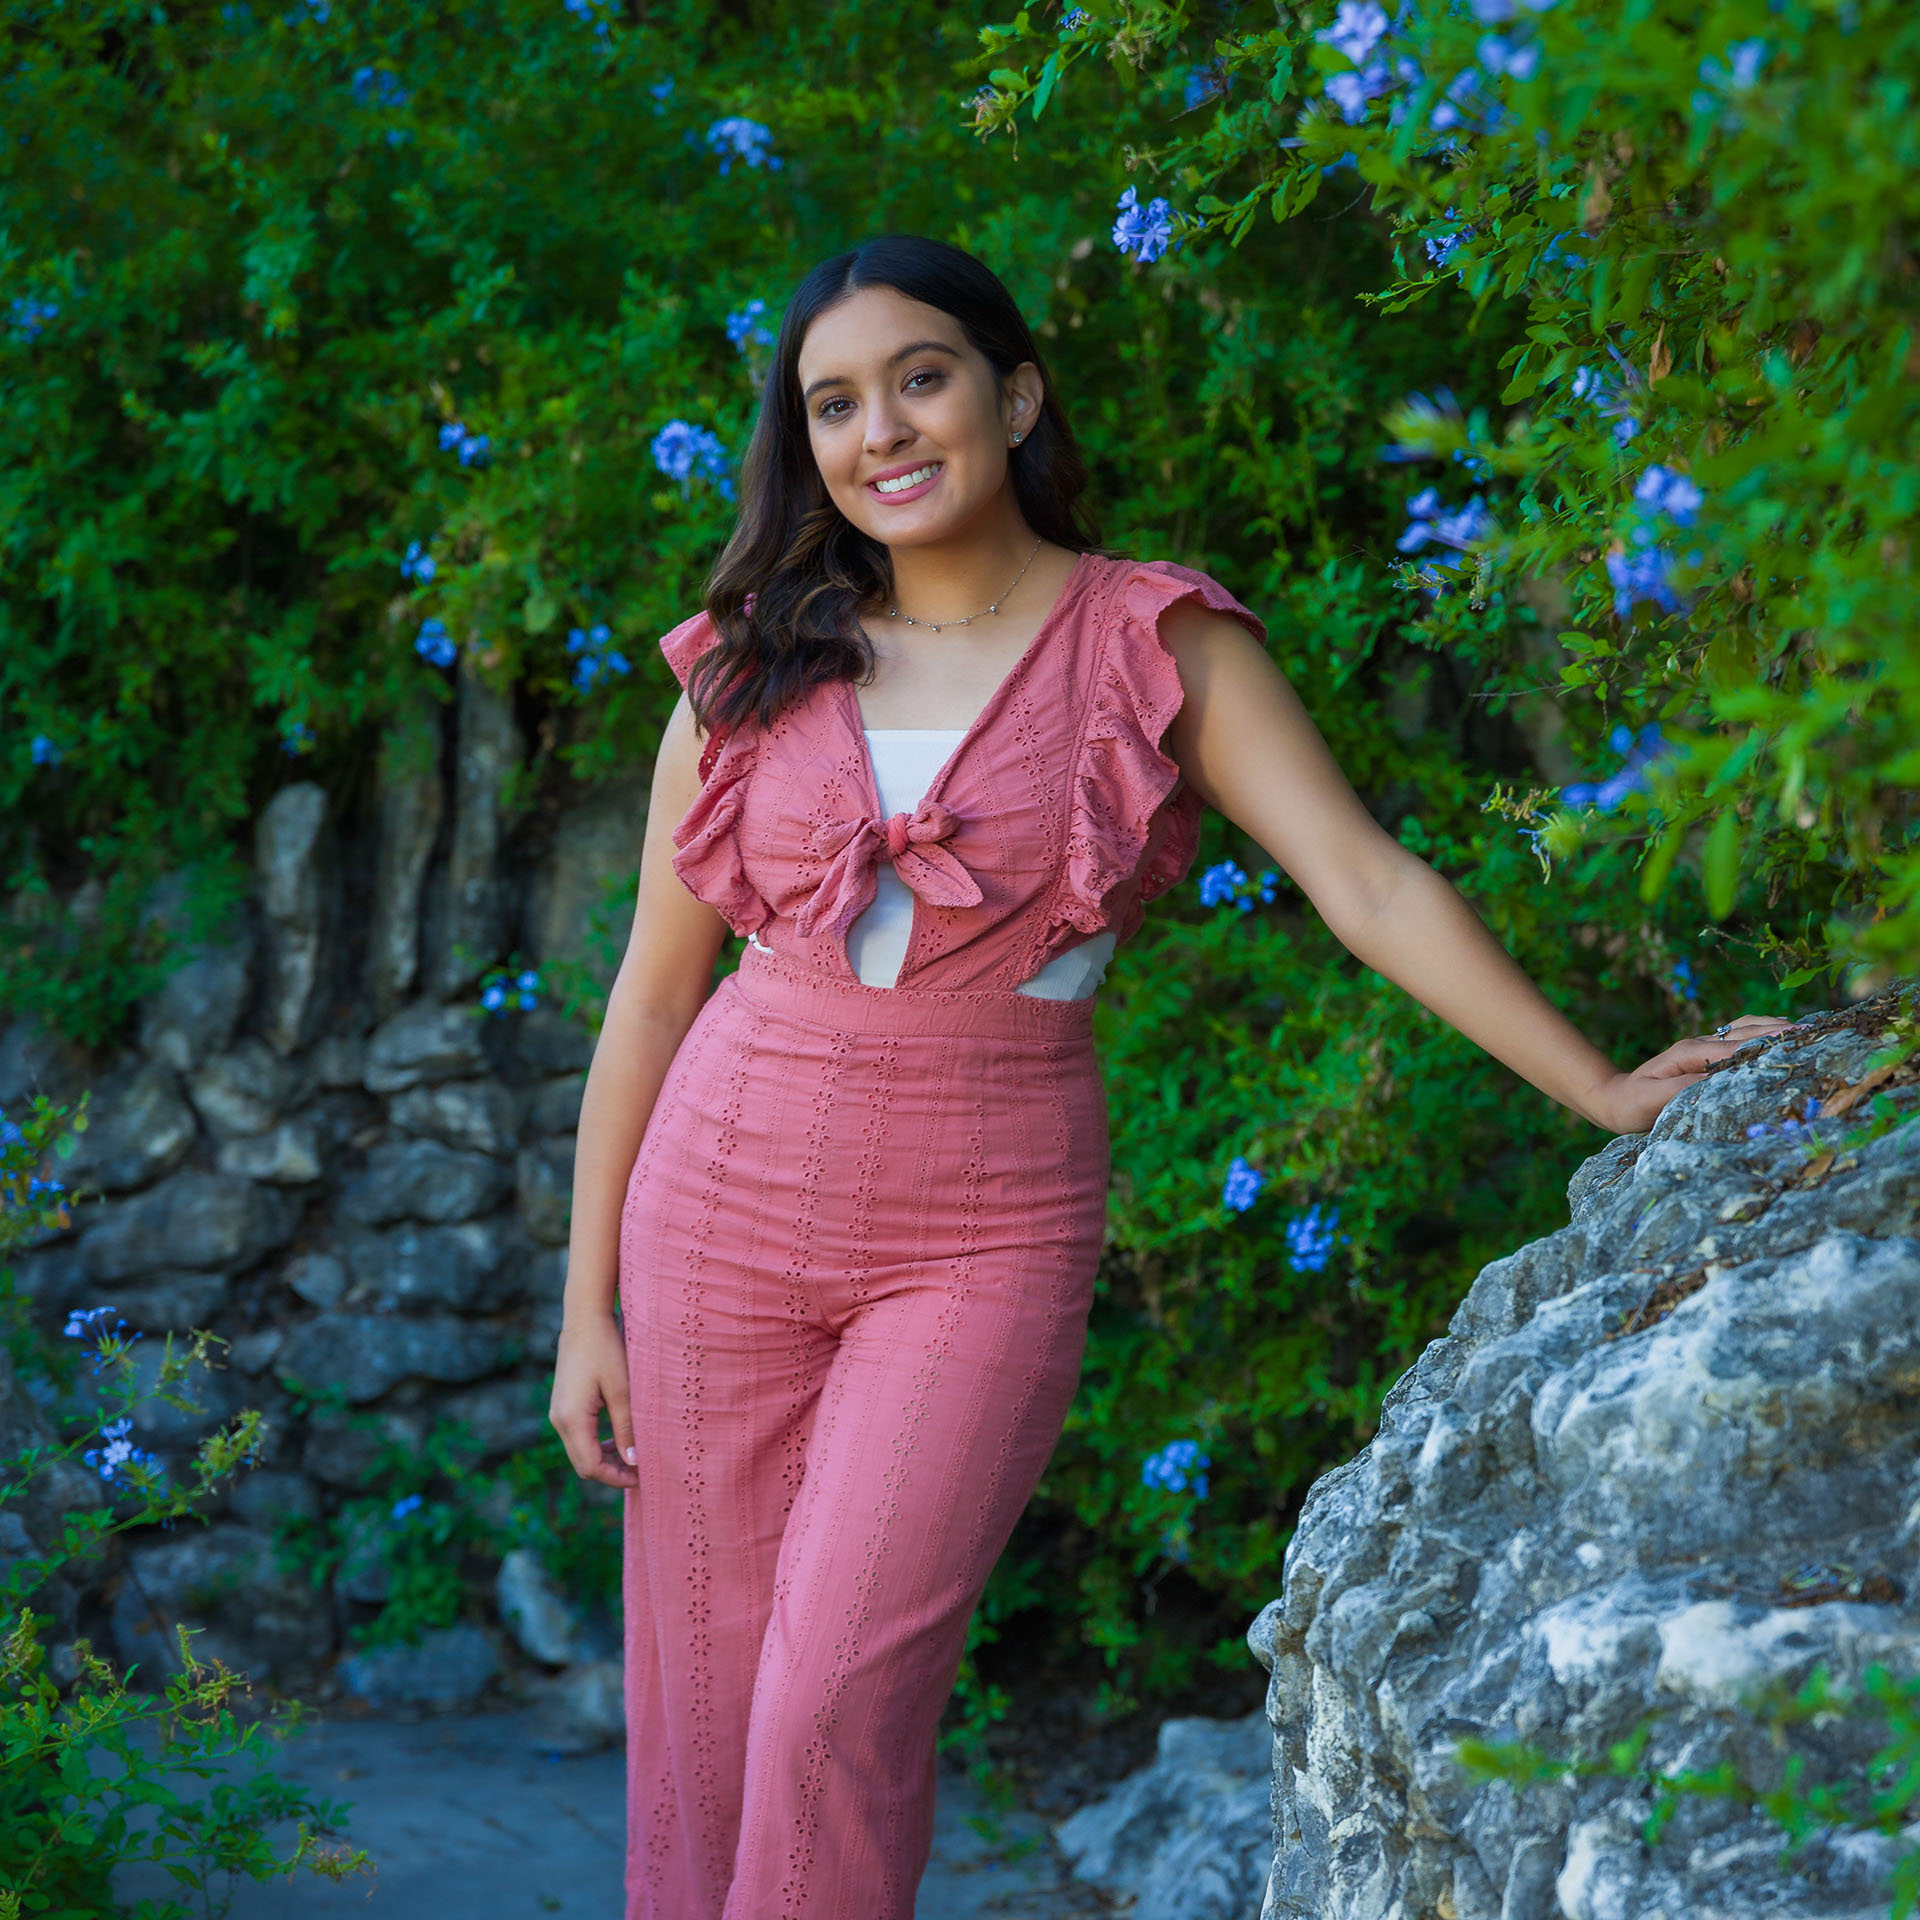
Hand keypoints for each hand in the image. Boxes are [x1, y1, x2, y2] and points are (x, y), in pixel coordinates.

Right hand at [549, 1312, 637, 1489]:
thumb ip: (627, 1428)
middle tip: (640, 1471)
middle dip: (611, 1473)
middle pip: (583, 1464)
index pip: (591, 1466)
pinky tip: (618, 1439)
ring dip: (605, 1459)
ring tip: (633, 1457)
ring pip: (580, 1451)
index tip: (642, 1477)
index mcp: (572, 1419)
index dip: (616, 1478)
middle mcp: (559, 1421)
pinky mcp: (562, 1406)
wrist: (584, 1319)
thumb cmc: (606, 1350)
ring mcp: (558, 1413)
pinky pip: (578, 1436)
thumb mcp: (623, 1390)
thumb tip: (633, 1462)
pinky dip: (597, 1444)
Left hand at [1588, 1012, 1802, 1134]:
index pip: (1738, 1046)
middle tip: (1820, 1034)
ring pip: (1747, 1029)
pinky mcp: (1709, 1055)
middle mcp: (1702, 1044)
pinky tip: (1785, 1038)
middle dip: (1782, 1032)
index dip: (1768, 1045)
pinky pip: (1742, 1038)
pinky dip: (1765, 1035)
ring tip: (1811, 1032)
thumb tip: (1717, 1079)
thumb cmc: (1634, 1103)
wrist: (1616, 1099)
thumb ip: (1683, 1089)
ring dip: (1776, 1028)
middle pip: (1749, 1031)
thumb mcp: (1653, 1099)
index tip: (1800, 1044)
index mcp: (1691, 1052)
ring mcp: (1706, 1047)